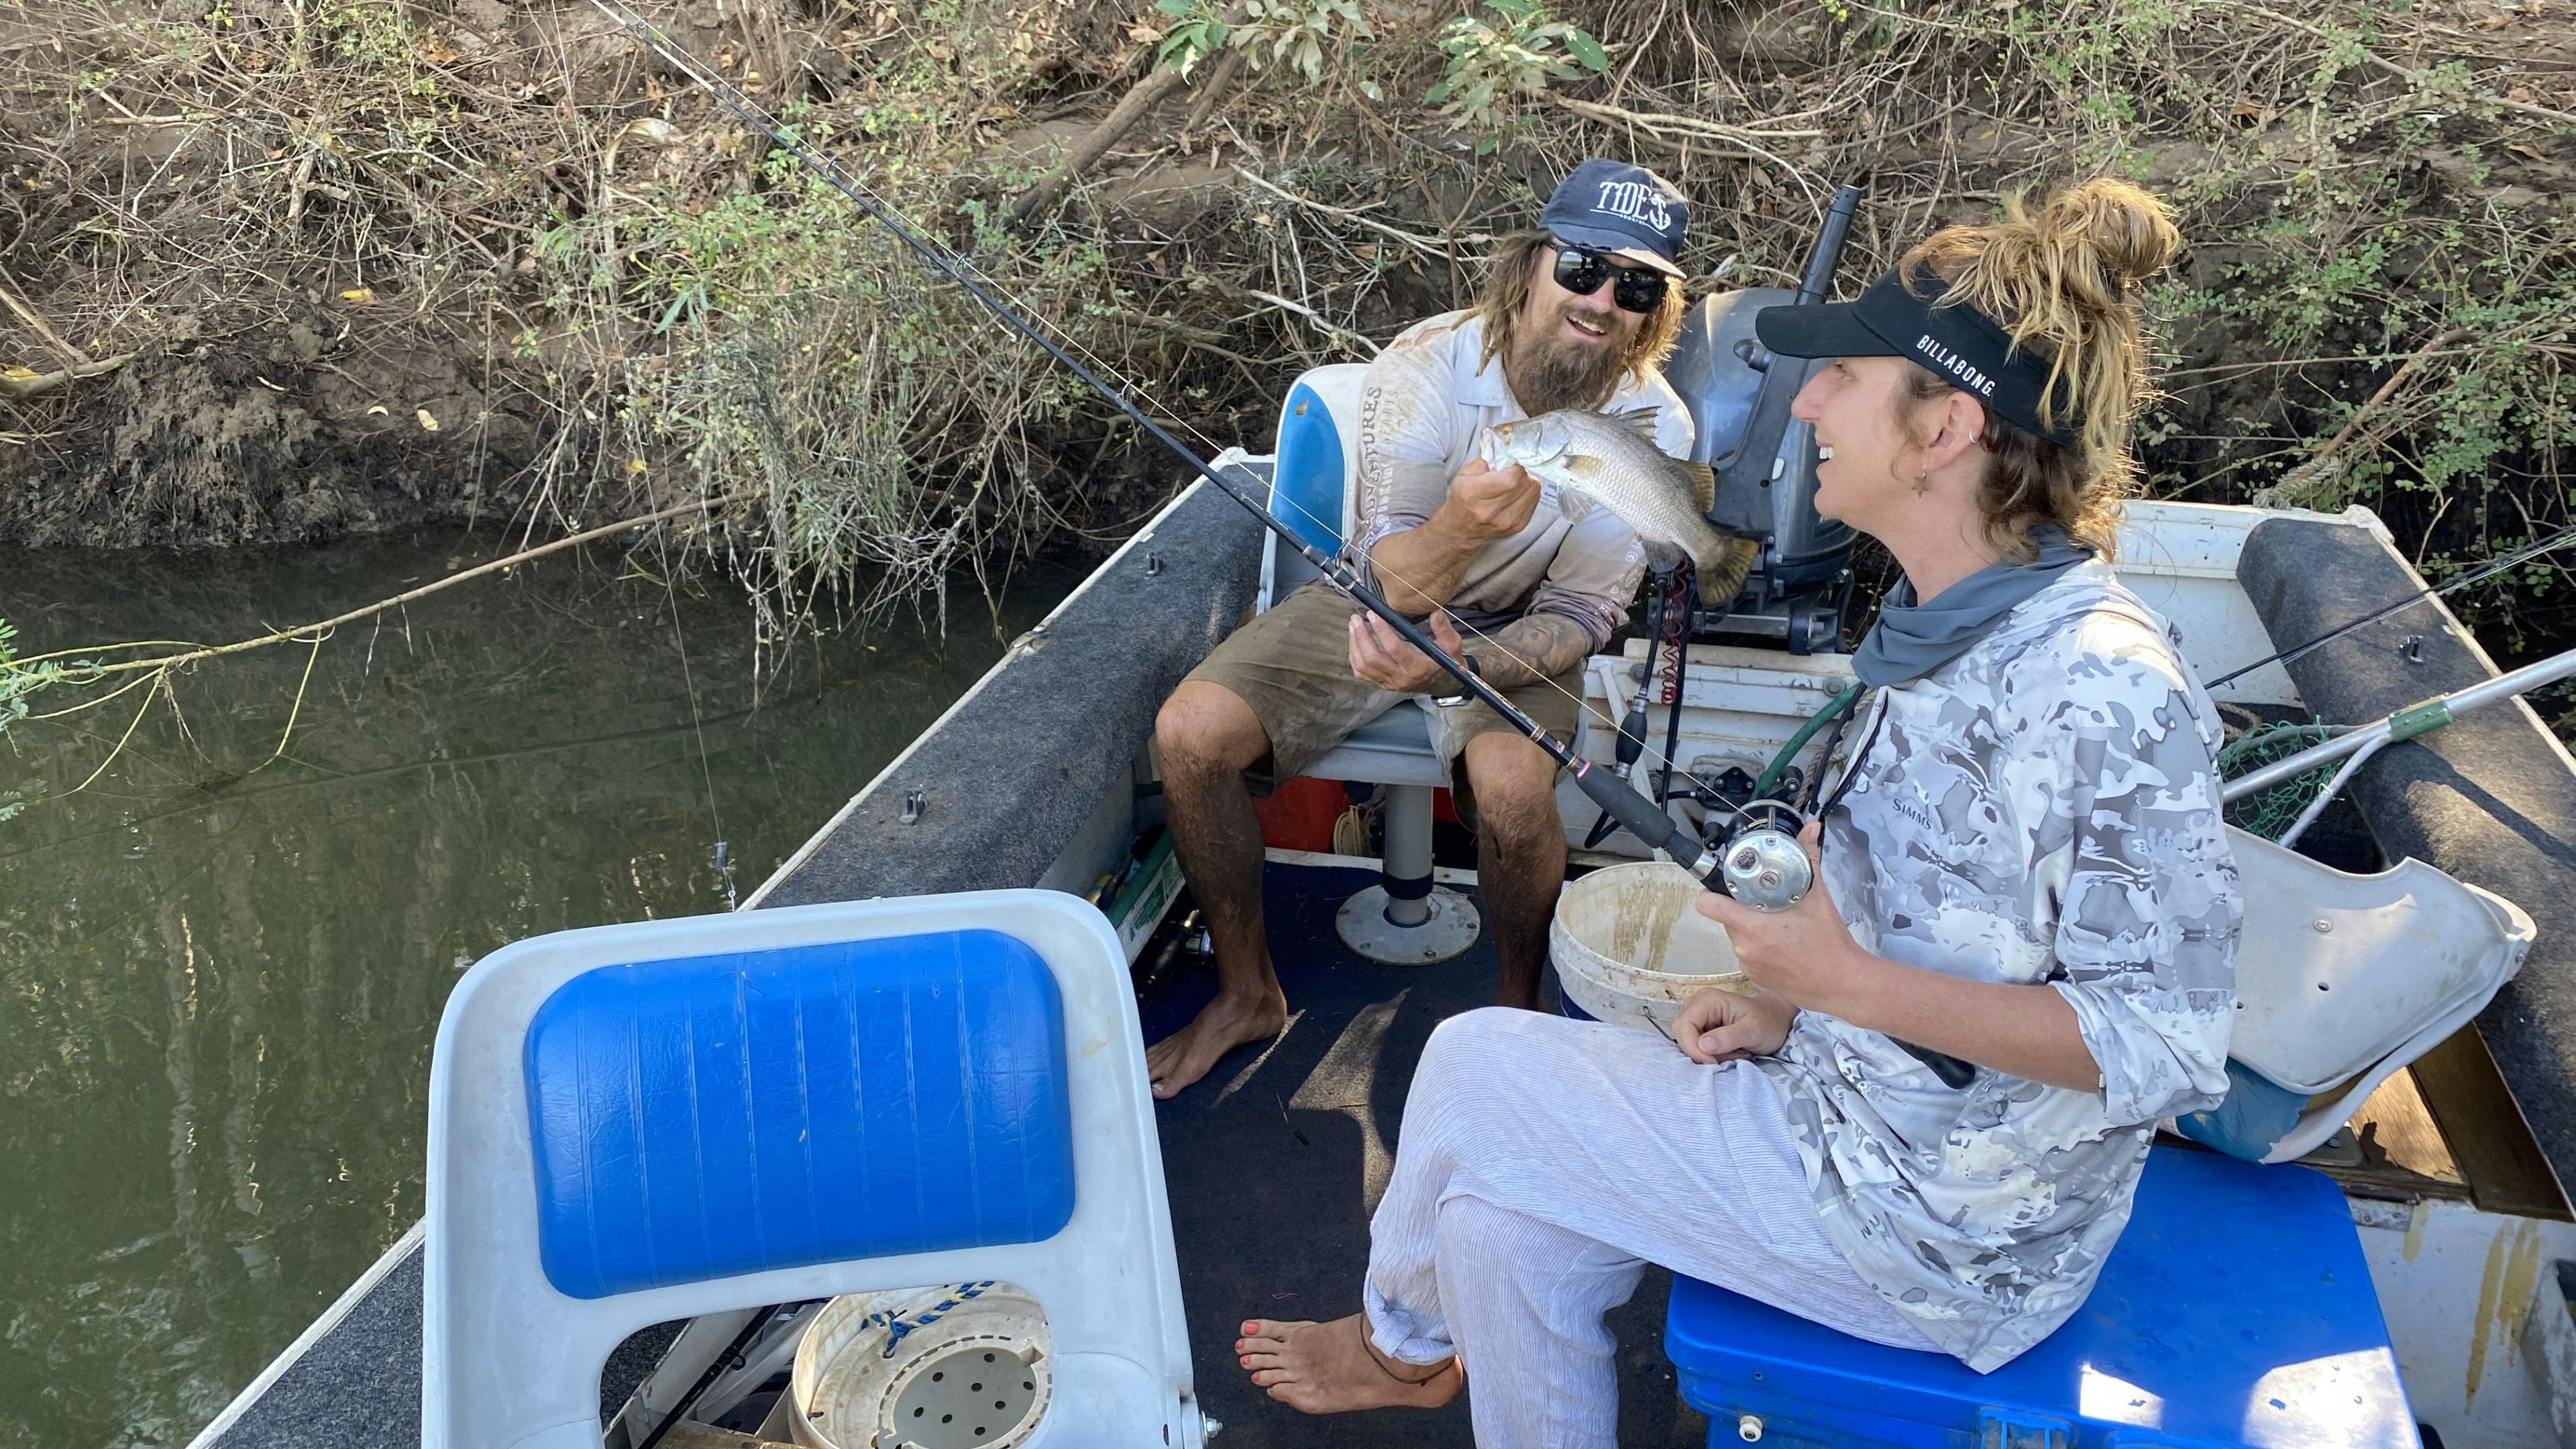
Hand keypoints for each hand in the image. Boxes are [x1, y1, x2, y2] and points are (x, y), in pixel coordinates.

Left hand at [1348, 608, 1463, 694]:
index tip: (1373, 613)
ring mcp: (1390, 683)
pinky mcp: (1384, 685)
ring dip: (1355, 645)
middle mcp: (1401, 677)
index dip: (1382, 630)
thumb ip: (1443, 629)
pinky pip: (1362, 674)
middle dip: (1361, 637)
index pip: (1394, 648)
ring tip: (1353, 626)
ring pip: (1363, 667)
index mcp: (1418, 667)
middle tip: (1355, 618)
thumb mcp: (1452, 644)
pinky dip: (1355, 658)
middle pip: (1372, 659)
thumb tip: (1434, 611)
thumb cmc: (1448, 661)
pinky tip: (1355, 643)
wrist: (1445, 683)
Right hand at [1432, 458, 1540, 542]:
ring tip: (1517, 483)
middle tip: (1514, 473)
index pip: (1510, 479)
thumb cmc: (1464, 499)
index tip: (1511, 466)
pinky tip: (1519, 494)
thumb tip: (1505, 454)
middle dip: (1522, 473)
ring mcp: (1506, 522)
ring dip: (1528, 483)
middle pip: (1523, 484)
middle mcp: (1490, 511)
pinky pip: (1535, 502)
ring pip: (1533, 492)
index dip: (1515, 468)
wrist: (1463, 530)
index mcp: (1474, 494)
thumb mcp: (1463, 475)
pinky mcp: (1517, 527)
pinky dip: (1529, 494)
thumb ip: (1483, 461)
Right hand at [1674, 986, 1798, 1063]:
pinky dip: (1713, 1055)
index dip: (1692, 1048)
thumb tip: (1703, 1045)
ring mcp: (1699, 1017)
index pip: (1684, 1026)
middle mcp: (1698, 1005)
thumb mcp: (1753, 1031)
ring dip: (1711, 1055)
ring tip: (1737, 1052)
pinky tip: (1732, 1052)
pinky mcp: (1702, 1028)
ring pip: (1690, 1044)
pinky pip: (1697, 1047)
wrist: (1777, 1020)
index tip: (1712, 1063)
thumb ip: (1729, 1037)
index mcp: (1708, 1000)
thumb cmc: (1768, 1022)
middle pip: (1683, 1035)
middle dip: (1704, 1053)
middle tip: (1732, 1056)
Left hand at [1692, 820, 1871, 1012]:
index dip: (1711, 894)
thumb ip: (1809, 859)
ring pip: (1740, 940)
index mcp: (1751, 925)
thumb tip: (1811, 828)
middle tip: (1768, 905)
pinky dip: (1761, 952)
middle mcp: (1743, 947)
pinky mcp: (1756, 981)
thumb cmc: (1830, 942)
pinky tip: (1785, 950)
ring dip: (1753, 932)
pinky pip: (1750, 959)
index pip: (1708, 905)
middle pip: (1728, 920)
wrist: (1843, 985)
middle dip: (1743, 911)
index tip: (1727, 888)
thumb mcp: (1819, 897)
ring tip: (1781, 929)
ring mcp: (1748, 967)